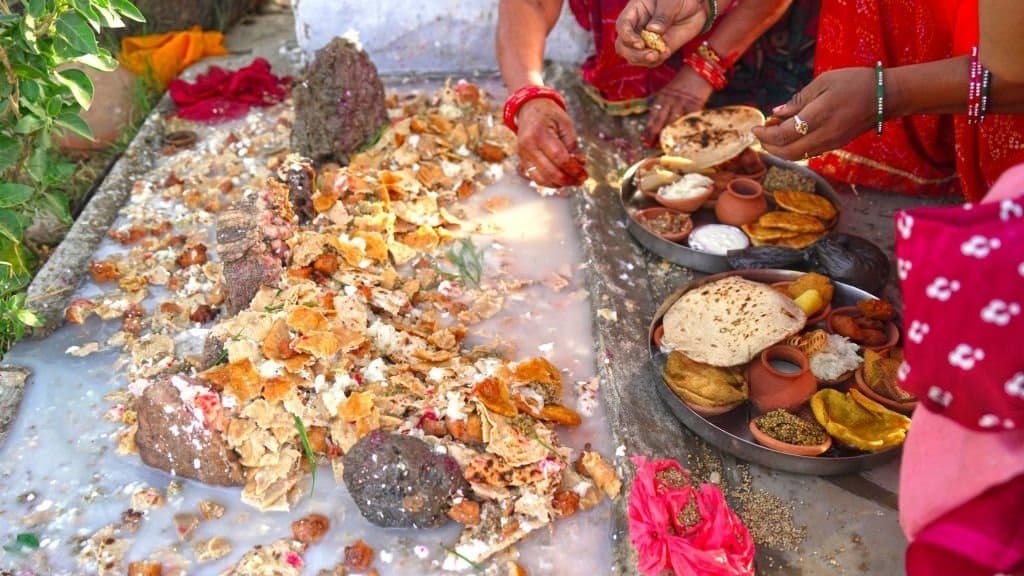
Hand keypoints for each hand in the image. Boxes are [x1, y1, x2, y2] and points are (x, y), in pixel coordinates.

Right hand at [515, 98, 587, 188]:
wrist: (529, 109)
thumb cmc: (549, 114)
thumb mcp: (565, 123)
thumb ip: (572, 144)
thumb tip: (580, 164)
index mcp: (539, 133)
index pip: (558, 157)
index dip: (572, 168)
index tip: (584, 173)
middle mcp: (527, 146)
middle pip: (550, 171)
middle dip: (568, 179)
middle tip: (581, 179)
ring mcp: (523, 155)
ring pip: (541, 179)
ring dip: (559, 184)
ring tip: (573, 181)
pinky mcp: (522, 161)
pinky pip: (536, 178)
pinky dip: (550, 182)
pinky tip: (561, 180)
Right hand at [615, 0, 706, 66]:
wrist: (696, 5)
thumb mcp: (671, 0)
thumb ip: (663, 15)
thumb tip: (653, 30)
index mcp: (635, 12)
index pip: (622, 26)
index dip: (627, 37)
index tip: (640, 43)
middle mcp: (636, 28)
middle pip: (623, 46)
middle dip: (634, 54)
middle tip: (651, 55)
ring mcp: (646, 41)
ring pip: (634, 57)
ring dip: (645, 60)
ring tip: (659, 54)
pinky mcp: (657, 50)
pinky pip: (650, 61)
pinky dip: (657, 61)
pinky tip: (666, 52)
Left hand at [644, 67, 712, 144]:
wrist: (700, 71)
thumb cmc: (682, 81)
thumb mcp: (667, 88)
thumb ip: (657, 97)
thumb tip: (647, 104)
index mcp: (662, 96)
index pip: (653, 113)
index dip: (649, 126)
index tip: (645, 137)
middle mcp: (671, 101)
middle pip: (661, 119)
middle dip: (655, 132)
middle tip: (651, 144)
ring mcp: (683, 104)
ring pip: (673, 121)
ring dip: (668, 133)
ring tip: (665, 144)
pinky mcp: (695, 106)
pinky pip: (689, 119)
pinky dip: (685, 129)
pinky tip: (682, 138)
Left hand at [752, 68, 877, 159]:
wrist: (887, 97)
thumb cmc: (855, 82)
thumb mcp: (824, 82)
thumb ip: (799, 100)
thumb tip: (776, 112)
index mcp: (819, 117)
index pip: (783, 135)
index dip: (764, 135)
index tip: (754, 127)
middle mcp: (824, 135)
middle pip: (786, 153)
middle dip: (768, 146)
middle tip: (760, 132)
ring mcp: (830, 143)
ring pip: (796, 156)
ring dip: (779, 149)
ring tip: (773, 130)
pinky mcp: (835, 145)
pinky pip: (807, 152)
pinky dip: (793, 147)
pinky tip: (790, 133)